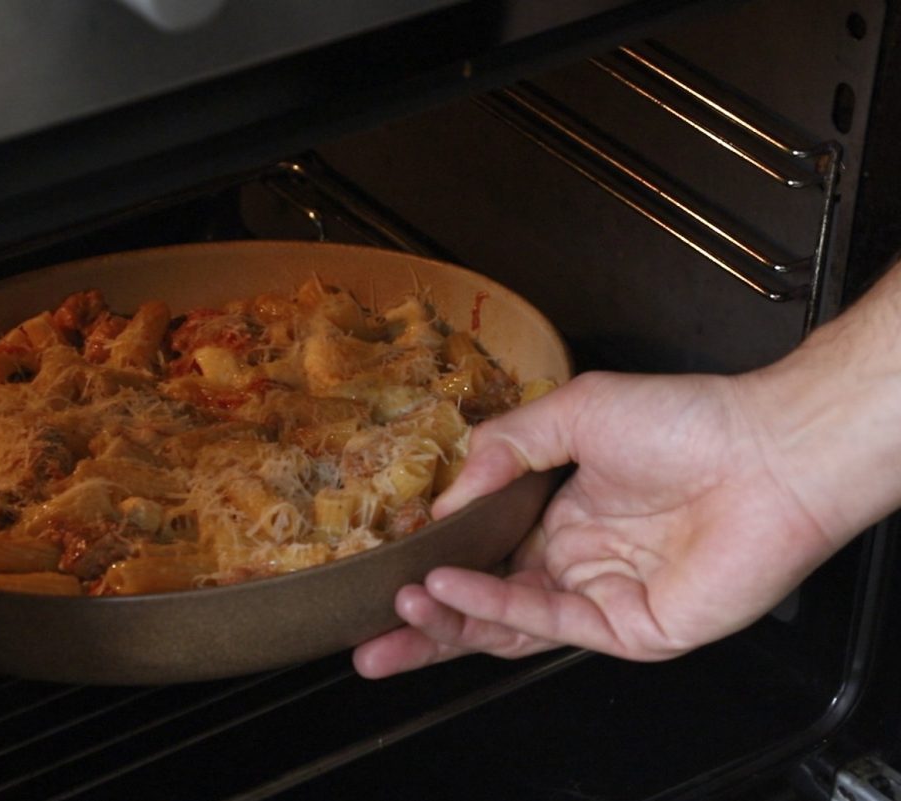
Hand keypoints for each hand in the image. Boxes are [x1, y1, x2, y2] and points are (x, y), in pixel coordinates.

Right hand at [353, 369, 841, 677]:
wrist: (769, 450)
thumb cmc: (686, 420)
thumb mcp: (574, 413)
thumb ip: (505, 449)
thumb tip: (446, 496)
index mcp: (560, 515)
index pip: (482, 551)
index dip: (433, 558)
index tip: (385, 556)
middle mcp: (574, 561)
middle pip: (485, 603)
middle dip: (423, 622)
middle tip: (367, 633)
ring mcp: (598, 598)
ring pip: (506, 625)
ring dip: (446, 624)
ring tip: (392, 619)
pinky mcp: (628, 629)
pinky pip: (547, 624)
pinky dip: (492, 608)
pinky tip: (448, 592)